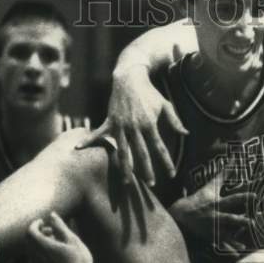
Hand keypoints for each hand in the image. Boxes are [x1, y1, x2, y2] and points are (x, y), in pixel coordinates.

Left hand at [27, 212, 95, 262]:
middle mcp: (38, 256)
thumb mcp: (72, 240)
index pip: (30, 231)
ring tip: (56, 241)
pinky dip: (42, 250)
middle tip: (51, 230)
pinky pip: (36, 257)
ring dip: (40, 241)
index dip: (34, 224)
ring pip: (32, 248)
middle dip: (38, 231)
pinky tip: (55, 253)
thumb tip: (51, 214)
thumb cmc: (79, 261)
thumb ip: (60, 226)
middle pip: (29, 240)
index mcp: (44, 247)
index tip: (43, 221)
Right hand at [77, 66, 186, 186]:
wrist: (130, 77)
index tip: (172, 174)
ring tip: (126, 181)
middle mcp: (134, 127)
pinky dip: (88, 140)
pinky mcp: (109, 121)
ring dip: (124, 167)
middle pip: (141, 153)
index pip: (160, 147)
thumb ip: (175, 121)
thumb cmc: (149, 92)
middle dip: (146, 170)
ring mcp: (120, 125)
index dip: (166, 162)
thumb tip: (186, 134)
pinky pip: (98, 133)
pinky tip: (77, 148)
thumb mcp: (165, 105)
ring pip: (122, 150)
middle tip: (151, 185)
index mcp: (149, 124)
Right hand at [169, 173, 254, 246]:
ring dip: (235, 239)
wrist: (179, 216)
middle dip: (240, 220)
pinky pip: (221, 244)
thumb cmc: (198, 200)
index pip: (233, 199)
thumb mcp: (209, 187)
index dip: (244, 197)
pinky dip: (229, 248)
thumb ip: (223, 174)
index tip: (255, 196)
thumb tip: (233, 158)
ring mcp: (213, 228)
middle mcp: (216, 216)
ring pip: (225, 234)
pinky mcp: (211, 237)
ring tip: (245, 244)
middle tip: (253, 222)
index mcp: (217, 203)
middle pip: (230, 218)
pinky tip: (239, 251)